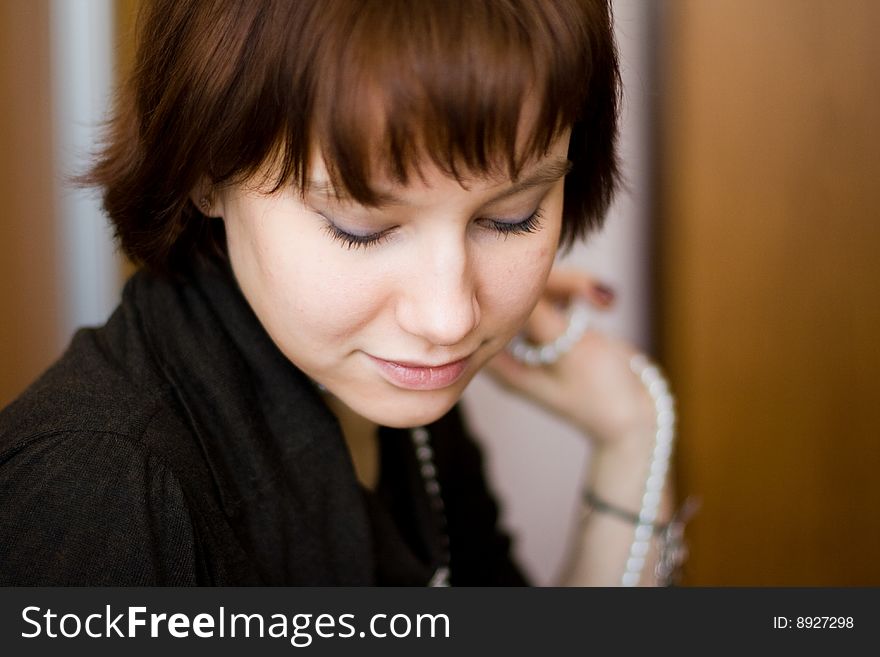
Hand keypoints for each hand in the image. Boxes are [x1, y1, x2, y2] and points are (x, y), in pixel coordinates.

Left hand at [486, 268, 655, 446]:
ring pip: (538, 289)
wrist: (638, 416)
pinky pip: (557, 295)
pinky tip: (605, 303)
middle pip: (514, 295)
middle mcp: (511, 348)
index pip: (489, 312)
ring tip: (605, 300)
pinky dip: (579, 292)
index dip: (512, 288)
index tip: (546, 284)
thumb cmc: (602, 392)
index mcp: (501, 363)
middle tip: (588, 292)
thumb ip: (538, 316)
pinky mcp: (555, 328)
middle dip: (552, 283)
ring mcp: (533, 337)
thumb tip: (508, 280)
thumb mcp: (569, 350)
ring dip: (572, 285)